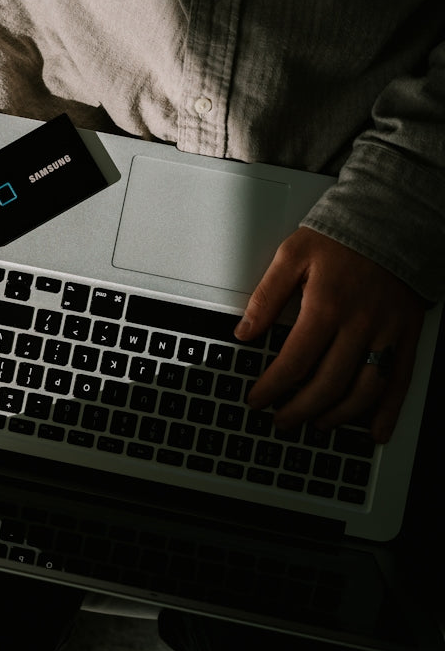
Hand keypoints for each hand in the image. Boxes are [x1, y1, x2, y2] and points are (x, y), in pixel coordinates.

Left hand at [236, 227, 426, 442]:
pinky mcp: (407, 335)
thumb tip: (244, 332)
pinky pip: (400, 380)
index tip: (257, 399)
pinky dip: (388, 411)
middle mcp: (360, 325)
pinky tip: (374, 431)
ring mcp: (387, 333)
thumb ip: (266, 296)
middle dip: (300, 409)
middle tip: (281, 421)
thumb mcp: (291, 256)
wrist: (392, 219)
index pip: (294, 362)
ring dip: (338, 415)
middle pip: (328, 384)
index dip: (272, 387)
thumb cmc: (340, 237)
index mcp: (326, 307)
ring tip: (316, 424)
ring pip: (364, 390)